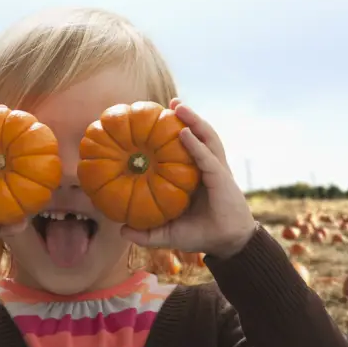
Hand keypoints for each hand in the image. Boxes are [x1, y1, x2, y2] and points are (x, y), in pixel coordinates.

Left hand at [121, 98, 256, 258]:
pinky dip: (196, 144)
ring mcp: (216, 170)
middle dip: (187, 117)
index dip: (174, 133)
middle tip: (172, 102)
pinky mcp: (221, 178)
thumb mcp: (168, 233)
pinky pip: (207, 158)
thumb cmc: (199, 235)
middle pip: (199, 135)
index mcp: (195, 175)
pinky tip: (184, 133)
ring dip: (194, 120)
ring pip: (207, 138)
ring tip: (178, 105)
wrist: (226, 244)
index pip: (186, 148)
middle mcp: (207, 168)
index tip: (157, 119)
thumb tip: (121, 229)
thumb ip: (146, 232)